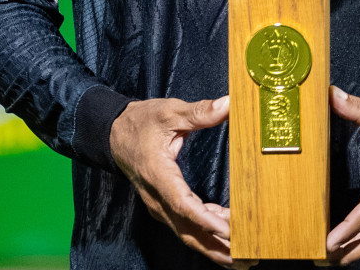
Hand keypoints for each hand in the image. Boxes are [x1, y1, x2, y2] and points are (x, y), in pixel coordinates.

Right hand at [110, 94, 234, 265]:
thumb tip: (229, 104)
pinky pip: (186, 226)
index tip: (228, 229)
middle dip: (216, 247)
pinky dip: (207, 234)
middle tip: (246, 257)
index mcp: (158, 174)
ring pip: (188, 234)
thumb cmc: (140, 123)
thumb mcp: (168, 112)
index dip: (206, 219)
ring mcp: (159, 205)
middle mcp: (157, 197)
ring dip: (214, 247)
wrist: (113, 134)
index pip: (182, 204)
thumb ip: (199, 112)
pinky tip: (228, 233)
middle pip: (188, 231)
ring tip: (243, 256)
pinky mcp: (164, 206)